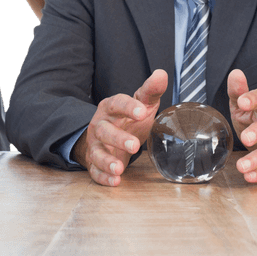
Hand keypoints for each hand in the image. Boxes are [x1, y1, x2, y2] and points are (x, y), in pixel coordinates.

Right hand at [76, 69, 166, 186]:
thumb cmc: (128, 118)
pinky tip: (115, 181)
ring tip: (119, 169)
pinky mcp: (95, 162)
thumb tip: (161, 74)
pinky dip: (103, 177)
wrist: (110, 136)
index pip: (116, 104)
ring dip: (107, 161)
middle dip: (117, 138)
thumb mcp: (141, 103)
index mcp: (111, 108)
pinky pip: (95, 171)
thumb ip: (150, 91)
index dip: (128, 107)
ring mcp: (95, 145)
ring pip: (96, 153)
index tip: (141, 111)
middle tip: (134, 145)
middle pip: (104, 131)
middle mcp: (100, 125)